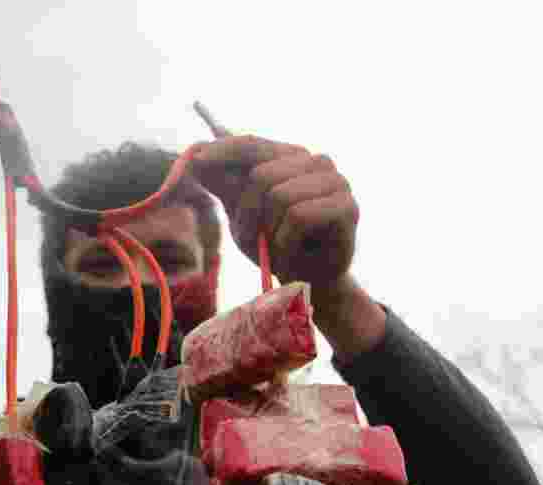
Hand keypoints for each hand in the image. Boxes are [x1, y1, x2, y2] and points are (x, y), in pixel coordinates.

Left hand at [190, 135, 359, 291]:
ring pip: (280, 195)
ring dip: (270, 231)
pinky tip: (295, 251)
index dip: (224, 151)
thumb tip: (196, 154)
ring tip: (278, 246)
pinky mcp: (347, 206)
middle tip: (255, 237)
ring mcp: (335, 180)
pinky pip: (300, 216)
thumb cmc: (275, 245)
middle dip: (248, 213)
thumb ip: (226, 185)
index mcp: (290, 157)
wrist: (307, 282)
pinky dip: (288, 241)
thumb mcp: (242, 214)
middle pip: (261, 175)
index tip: (197, 161)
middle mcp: (315, 161)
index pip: (253, 144)